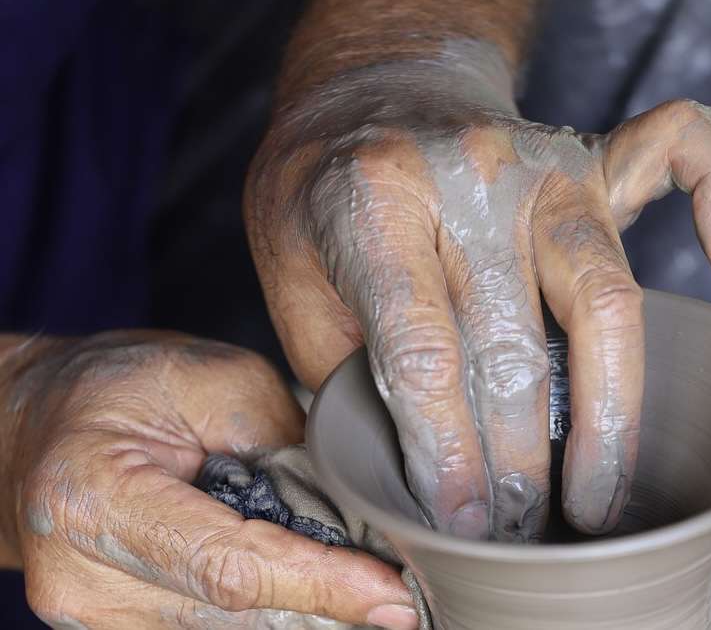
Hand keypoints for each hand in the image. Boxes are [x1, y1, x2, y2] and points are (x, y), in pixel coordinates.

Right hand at [6, 332, 416, 628]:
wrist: (36, 424)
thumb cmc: (115, 385)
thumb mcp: (209, 377)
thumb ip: (277, 441)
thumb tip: (348, 506)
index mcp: (93, 499)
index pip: (228, 564)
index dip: (320, 585)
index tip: (392, 597)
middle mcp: (83, 578)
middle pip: (233, 616)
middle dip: (327, 607)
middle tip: (402, 594)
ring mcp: (93, 616)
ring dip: (302, 611)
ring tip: (365, 587)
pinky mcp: (115, 626)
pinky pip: (210, 629)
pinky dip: (268, 611)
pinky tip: (312, 588)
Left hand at [245, 52, 710, 538]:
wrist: (366, 88)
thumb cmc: (320, 188)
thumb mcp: (288, 274)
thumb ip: (335, 359)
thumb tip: (396, 455)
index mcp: (370, 201)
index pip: (421, 349)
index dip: (445, 452)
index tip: (458, 518)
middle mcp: (467, 175)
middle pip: (513, 346)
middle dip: (519, 462)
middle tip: (516, 531)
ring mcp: (538, 160)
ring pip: (604, 297)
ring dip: (608, 413)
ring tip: (597, 495)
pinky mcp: (585, 153)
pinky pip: (679, 149)